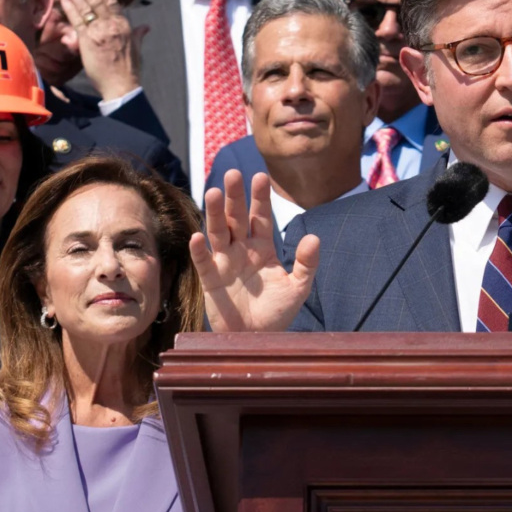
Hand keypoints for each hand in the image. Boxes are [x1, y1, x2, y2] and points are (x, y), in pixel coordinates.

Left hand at [55, 0, 143, 100]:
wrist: (121, 85)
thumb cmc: (129, 69)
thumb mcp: (137, 48)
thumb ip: (139, 34)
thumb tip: (146, 27)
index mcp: (124, 25)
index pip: (111, 1)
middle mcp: (112, 25)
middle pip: (96, 0)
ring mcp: (100, 31)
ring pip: (86, 7)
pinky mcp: (88, 40)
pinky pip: (77, 19)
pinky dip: (70, 7)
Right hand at [191, 170, 320, 332]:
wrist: (256, 338)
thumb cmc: (277, 312)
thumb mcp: (298, 288)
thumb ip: (307, 264)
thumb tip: (314, 238)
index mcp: (263, 247)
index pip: (260, 216)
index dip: (260, 198)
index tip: (260, 177)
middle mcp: (241, 248)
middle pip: (236, 217)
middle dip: (235, 197)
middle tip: (233, 174)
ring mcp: (224, 261)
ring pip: (217, 232)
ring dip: (215, 213)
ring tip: (214, 193)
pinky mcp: (210, 279)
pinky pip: (203, 261)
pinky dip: (199, 250)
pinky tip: (197, 237)